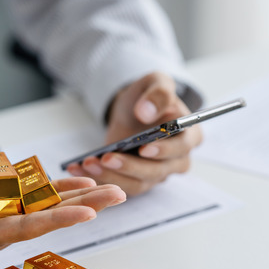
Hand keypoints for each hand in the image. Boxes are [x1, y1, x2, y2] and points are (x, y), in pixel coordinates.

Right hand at [0, 177, 125, 254]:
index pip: (24, 229)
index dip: (56, 220)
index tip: (86, 214)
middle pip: (47, 218)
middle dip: (83, 208)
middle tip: (118, 196)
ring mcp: (2, 216)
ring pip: (46, 206)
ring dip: (79, 198)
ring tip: (111, 189)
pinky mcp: (0, 203)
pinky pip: (33, 195)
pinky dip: (57, 188)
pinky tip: (81, 182)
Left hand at [66, 71, 202, 195]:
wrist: (132, 109)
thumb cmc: (148, 97)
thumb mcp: (155, 83)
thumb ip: (158, 92)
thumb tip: (146, 112)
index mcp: (189, 135)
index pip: (181, 147)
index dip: (164, 150)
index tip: (144, 148)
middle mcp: (176, 160)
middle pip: (156, 171)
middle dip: (129, 166)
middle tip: (106, 157)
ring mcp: (156, 174)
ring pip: (136, 183)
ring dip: (110, 175)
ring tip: (88, 163)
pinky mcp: (135, 180)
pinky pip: (119, 185)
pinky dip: (98, 178)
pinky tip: (79, 168)